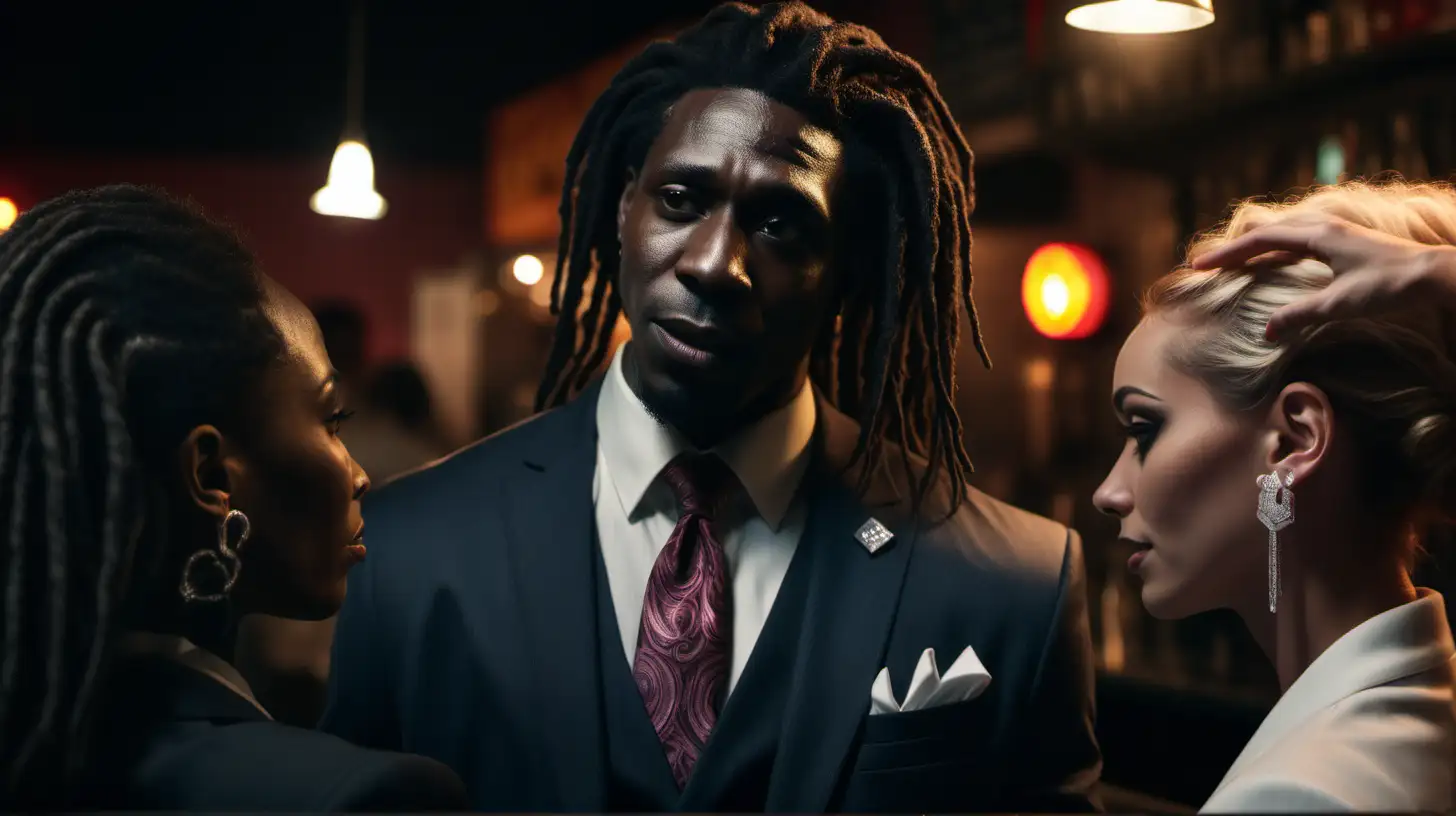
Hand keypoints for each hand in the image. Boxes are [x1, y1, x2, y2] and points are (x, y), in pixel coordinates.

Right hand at [1190, 215, 1455, 340]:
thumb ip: (1299, 315)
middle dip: (1235, 249)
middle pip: (1267, 232)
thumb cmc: (1387, 286)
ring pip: (1284, 235)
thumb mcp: (1338, 304)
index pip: (1259, 240)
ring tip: (1234, 262)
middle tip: (1207, 264)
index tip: (1200, 265)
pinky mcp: (1345, 243)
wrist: (1431, 275)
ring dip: (1255, 247)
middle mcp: (1323, 228)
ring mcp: (1335, 233)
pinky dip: (1277, 250)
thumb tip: (1266, 331)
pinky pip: (1299, 242)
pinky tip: (1274, 262)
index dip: (1227, 254)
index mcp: (1316, 235)